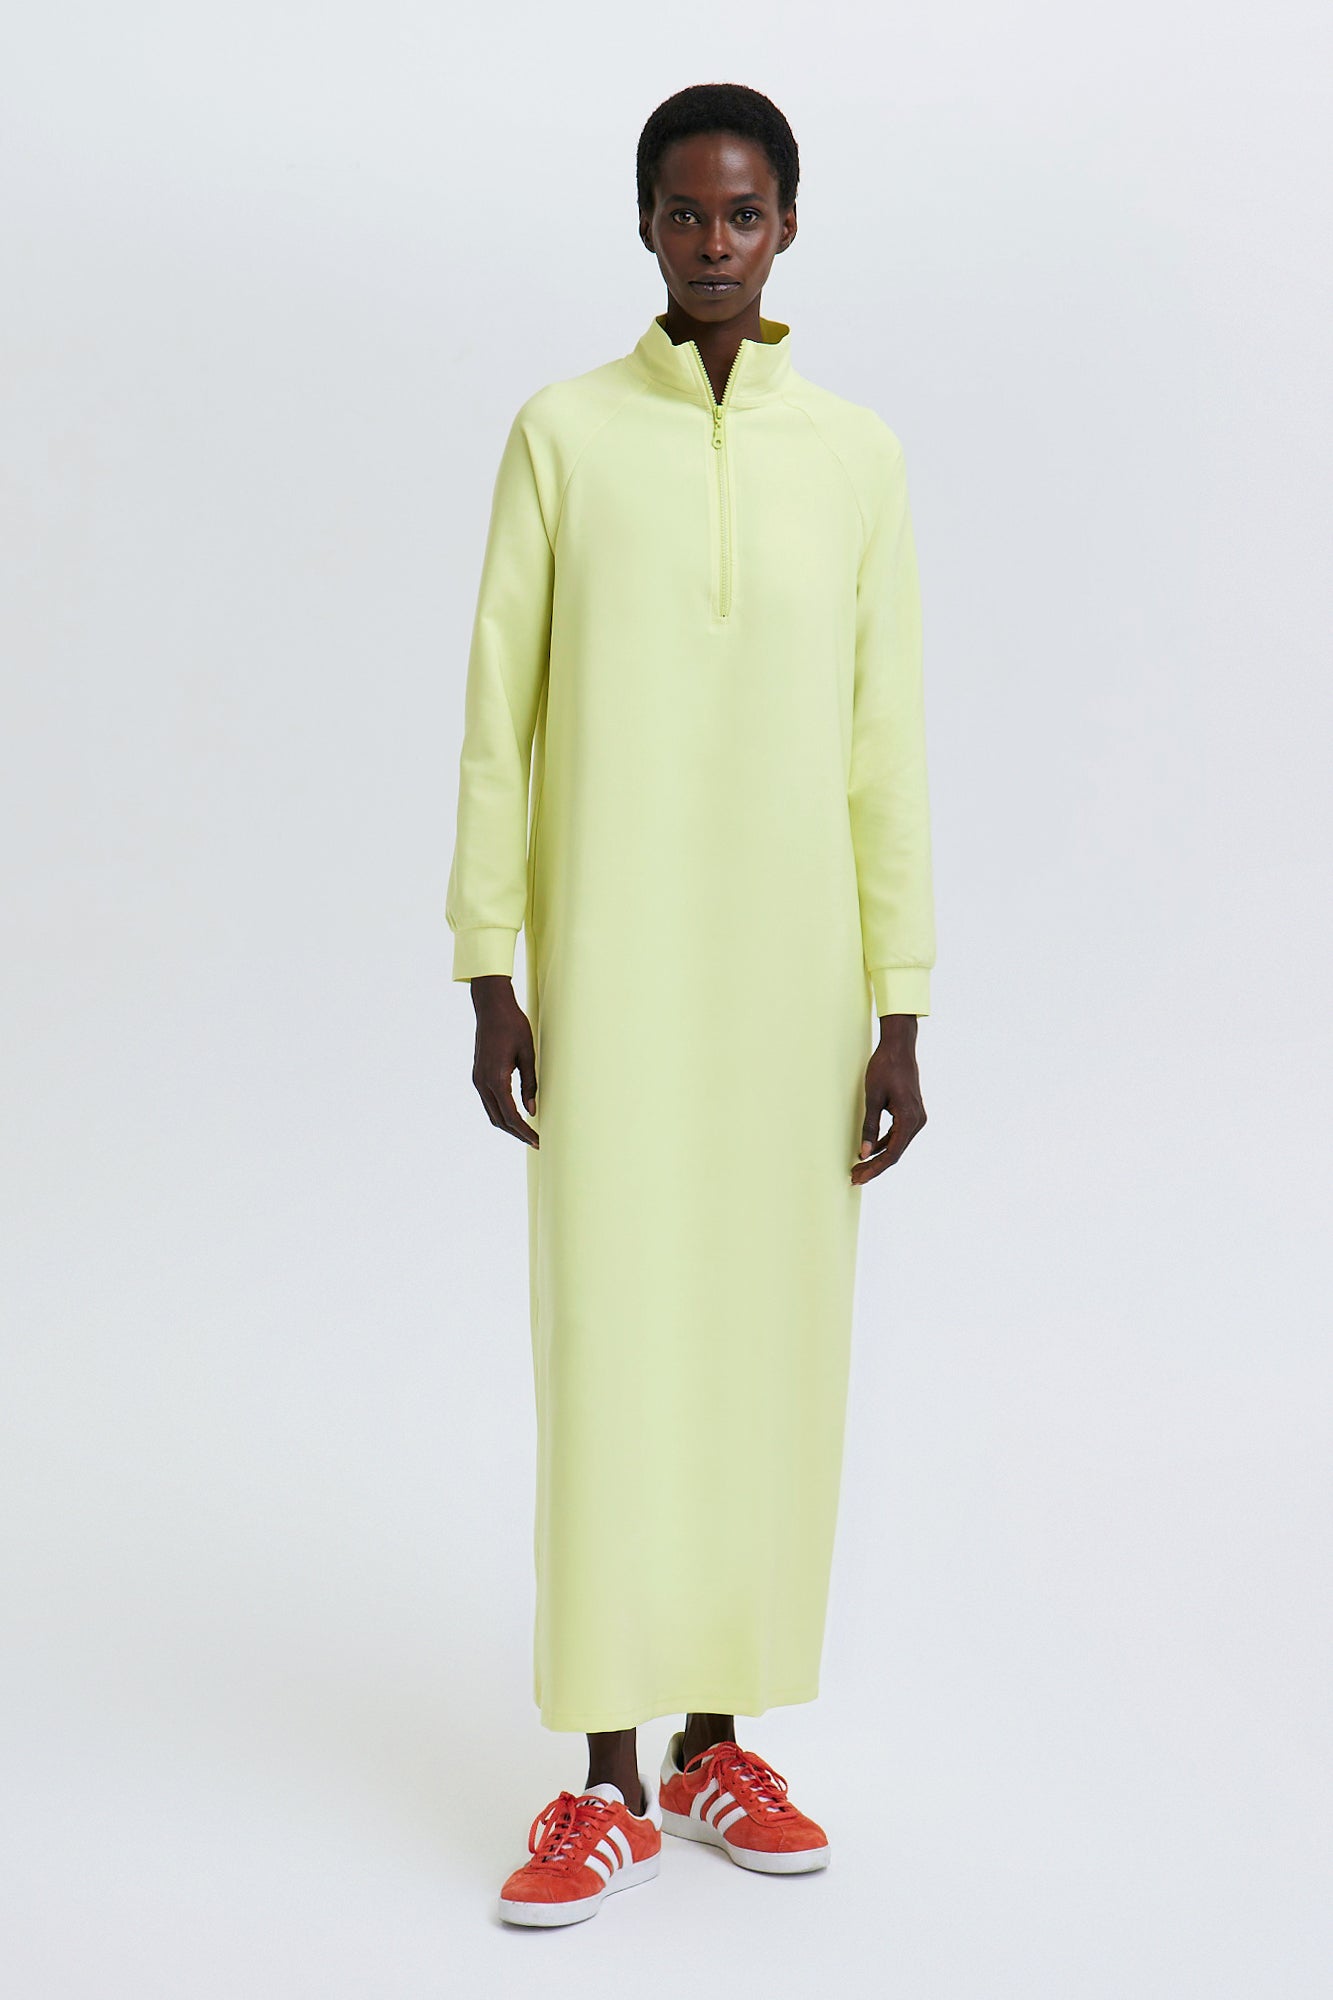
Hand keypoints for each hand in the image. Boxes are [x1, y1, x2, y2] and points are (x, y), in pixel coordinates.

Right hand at [469, 975, 538, 1146]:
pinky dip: (501, 1113)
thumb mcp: (528, 1054)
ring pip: (492, 1113)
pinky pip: (488, 1102)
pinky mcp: (478, 1075)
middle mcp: (483, 1082)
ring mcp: (477, 1079)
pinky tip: (515, 1115)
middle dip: (517, 1133)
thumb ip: (530, 1085)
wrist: (491, 1007)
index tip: (537, 1140)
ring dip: (508, 1125)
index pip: (511, 1115)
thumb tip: (532, 1111)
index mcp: (496, 1078)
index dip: (525, 1131)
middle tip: (536, 1141)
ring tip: (527, 1132)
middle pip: (499, 1120)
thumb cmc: (513, 1026)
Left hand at [851, 1014, 925, 1184]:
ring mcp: (917, 1117)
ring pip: (897, 1146)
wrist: (899, 1046)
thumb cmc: (885, 1067)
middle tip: (854, 1177)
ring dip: (879, 1157)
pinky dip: (884, 1144)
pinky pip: (898, 1135)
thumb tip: (864, 1153)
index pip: (891, 1154)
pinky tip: (870, 1150)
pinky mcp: (912, 1113)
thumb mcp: (873, 1097)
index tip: (858, 1177)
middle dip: (874, 1166)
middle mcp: (917, 1121)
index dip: (874, 1168)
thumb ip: (869, 1126)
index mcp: (909, 1118)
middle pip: (895, 1153)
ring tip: (859, 1167)